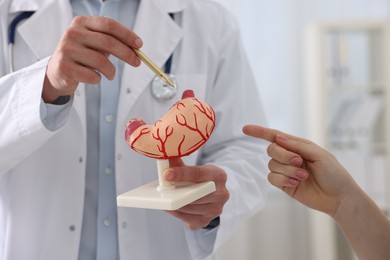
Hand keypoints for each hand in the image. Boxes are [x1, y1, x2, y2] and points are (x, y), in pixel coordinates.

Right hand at [43, 16, 142, 102]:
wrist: (56, 72)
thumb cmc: (81, 56)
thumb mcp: (93, 43)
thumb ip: (111, 41)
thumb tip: (135, 48)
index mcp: (81, 23)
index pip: (109, 25)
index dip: (127, 35)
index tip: (139, 45)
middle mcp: (72, 33)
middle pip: (108, 42)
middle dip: (127, 54)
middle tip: (136, 62)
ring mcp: (67, 50)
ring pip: (101, 61)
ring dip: (111, 71)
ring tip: (110, 74)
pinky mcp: (65, 67)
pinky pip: (92, 76)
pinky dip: (98, 79)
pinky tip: (95, 77)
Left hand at [163, 158, 229, 229]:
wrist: (210, 194)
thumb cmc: (199, 179)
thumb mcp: (192, 168)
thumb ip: (179, 163)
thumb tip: (164, 155)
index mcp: (219, 175)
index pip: (198, 174)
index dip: (181, 174)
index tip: (167, 174)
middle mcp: (221, 194)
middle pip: (196, 194)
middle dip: (178, 192)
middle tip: (163, 189)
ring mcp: (215, 209)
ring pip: (191, 207)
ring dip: (175, 204)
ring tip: (163, 198)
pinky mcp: (206, 221)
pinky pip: (188, 219)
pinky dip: (177, 213)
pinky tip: (170, 207)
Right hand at [242, 124, 357, 216]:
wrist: (339, 197)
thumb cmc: (334, 173)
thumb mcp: (319, 154)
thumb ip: (297, 146)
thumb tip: (278, 138)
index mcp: (297, 146)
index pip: (274, 136)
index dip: (259, 132)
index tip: (245, 129)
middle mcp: (289, 157)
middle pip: (271, 149)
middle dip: (283, 155)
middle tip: (299, 162)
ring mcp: (285, 171)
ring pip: (271, 165)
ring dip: (287, 170)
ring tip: (303, 177)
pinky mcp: (284, 184)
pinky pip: (272, 178)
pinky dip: (283, 180)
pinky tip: (296, 183)